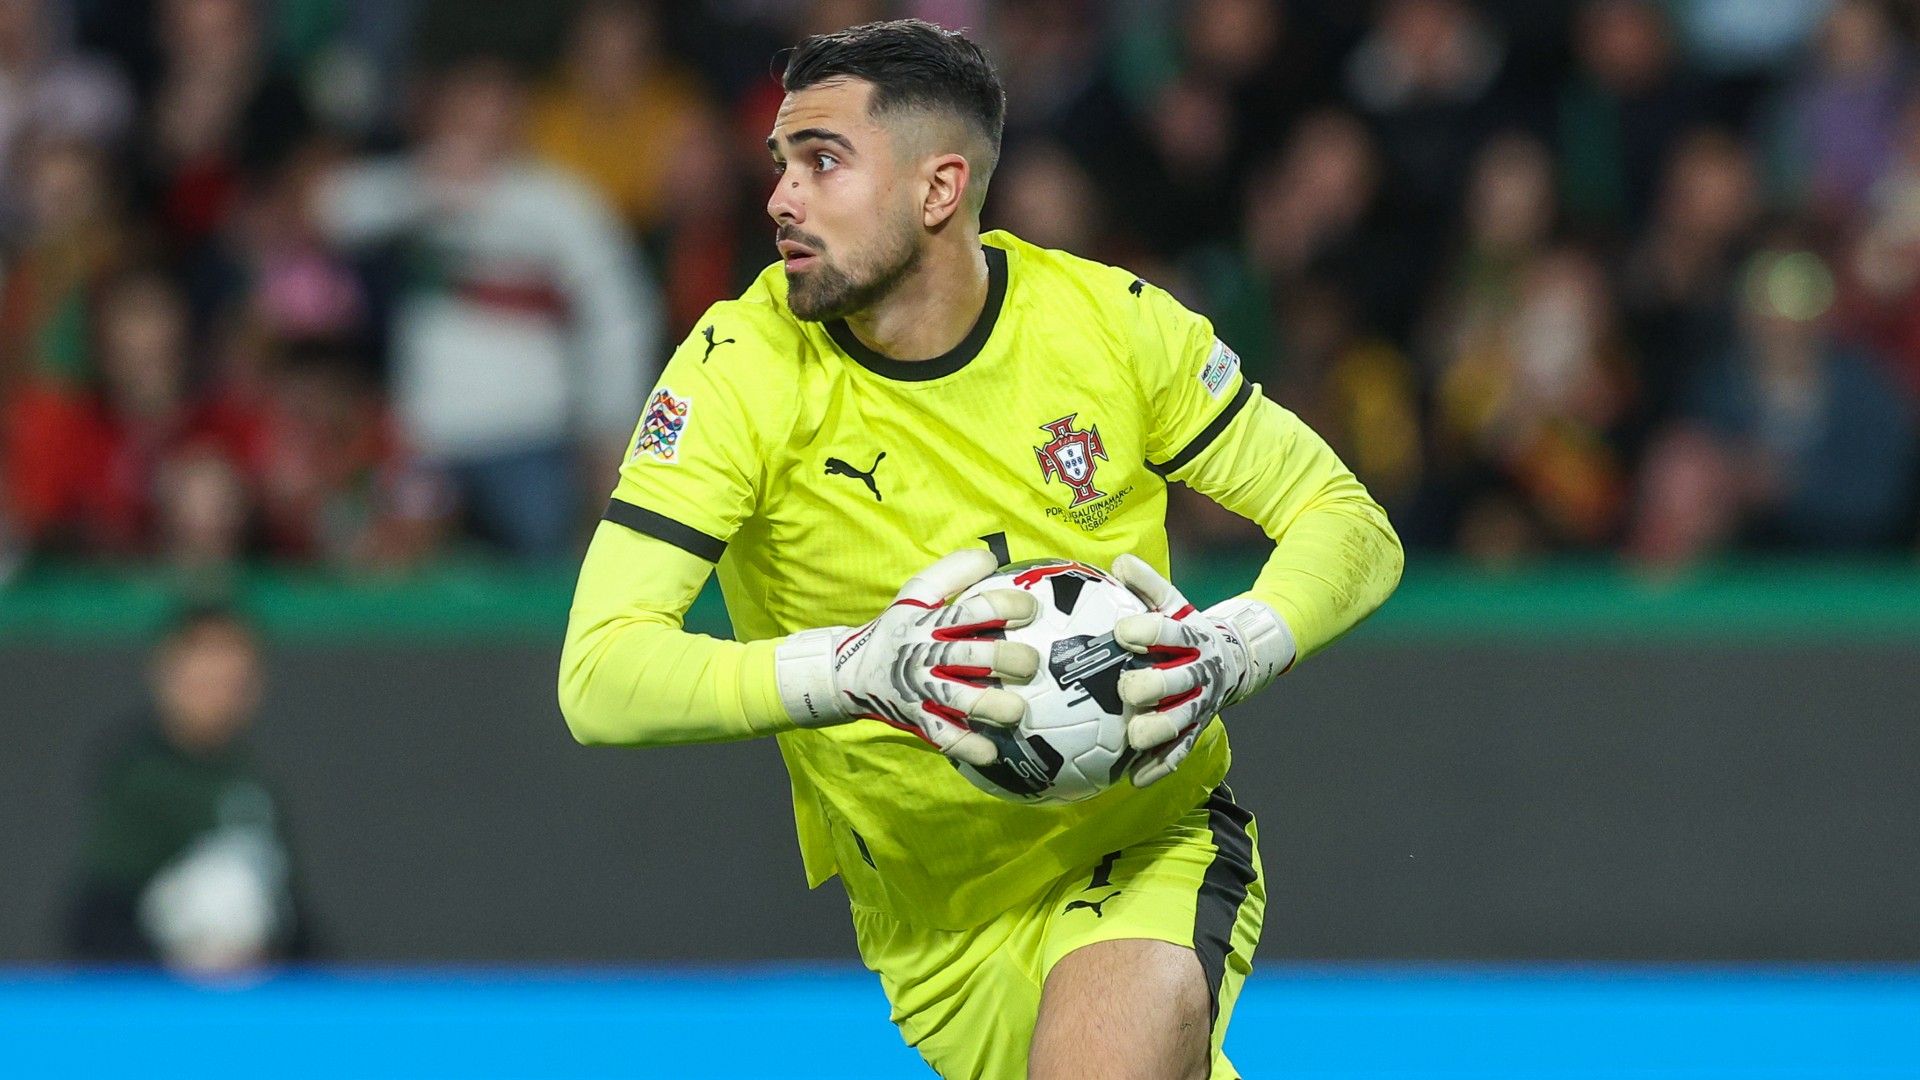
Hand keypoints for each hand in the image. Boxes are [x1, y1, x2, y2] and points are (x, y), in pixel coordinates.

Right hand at [776, 549, 1039, 765]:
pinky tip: (991, 751)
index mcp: (931, 622)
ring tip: (1017, 710)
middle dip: (1009, 659)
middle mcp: (927, 655)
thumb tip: (991, 558)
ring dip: (994, 707)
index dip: (1007, 607)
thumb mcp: (916, 594)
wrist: (849, 673)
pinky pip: (945, 738)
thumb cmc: (896, 630)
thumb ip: (952, 572)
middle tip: (1030, 663)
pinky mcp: (918, 720)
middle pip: (973, 656)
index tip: (1030, 611)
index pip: (974, 609)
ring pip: (963, 701)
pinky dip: (969, 747)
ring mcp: (921, 691)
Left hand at [1110, 555, 1293, 786]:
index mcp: (1194, 635)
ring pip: (1182, 720)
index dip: (1151, 630)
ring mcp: (1200, 703)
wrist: (1233, 658)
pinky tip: (1134, 778)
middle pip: (1181, 680)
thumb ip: (1147, 584)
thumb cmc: (1184, 628)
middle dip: (1156, 685)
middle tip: (1127, 688)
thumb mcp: (1172, 601)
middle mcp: (1200, 671)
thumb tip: (1118, 562)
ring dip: (1159, 730)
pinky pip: (1179, 752)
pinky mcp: (1195, 729)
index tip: (1123, 631)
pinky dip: (1159, 766)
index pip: (1173, 631)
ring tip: (1133, 737)